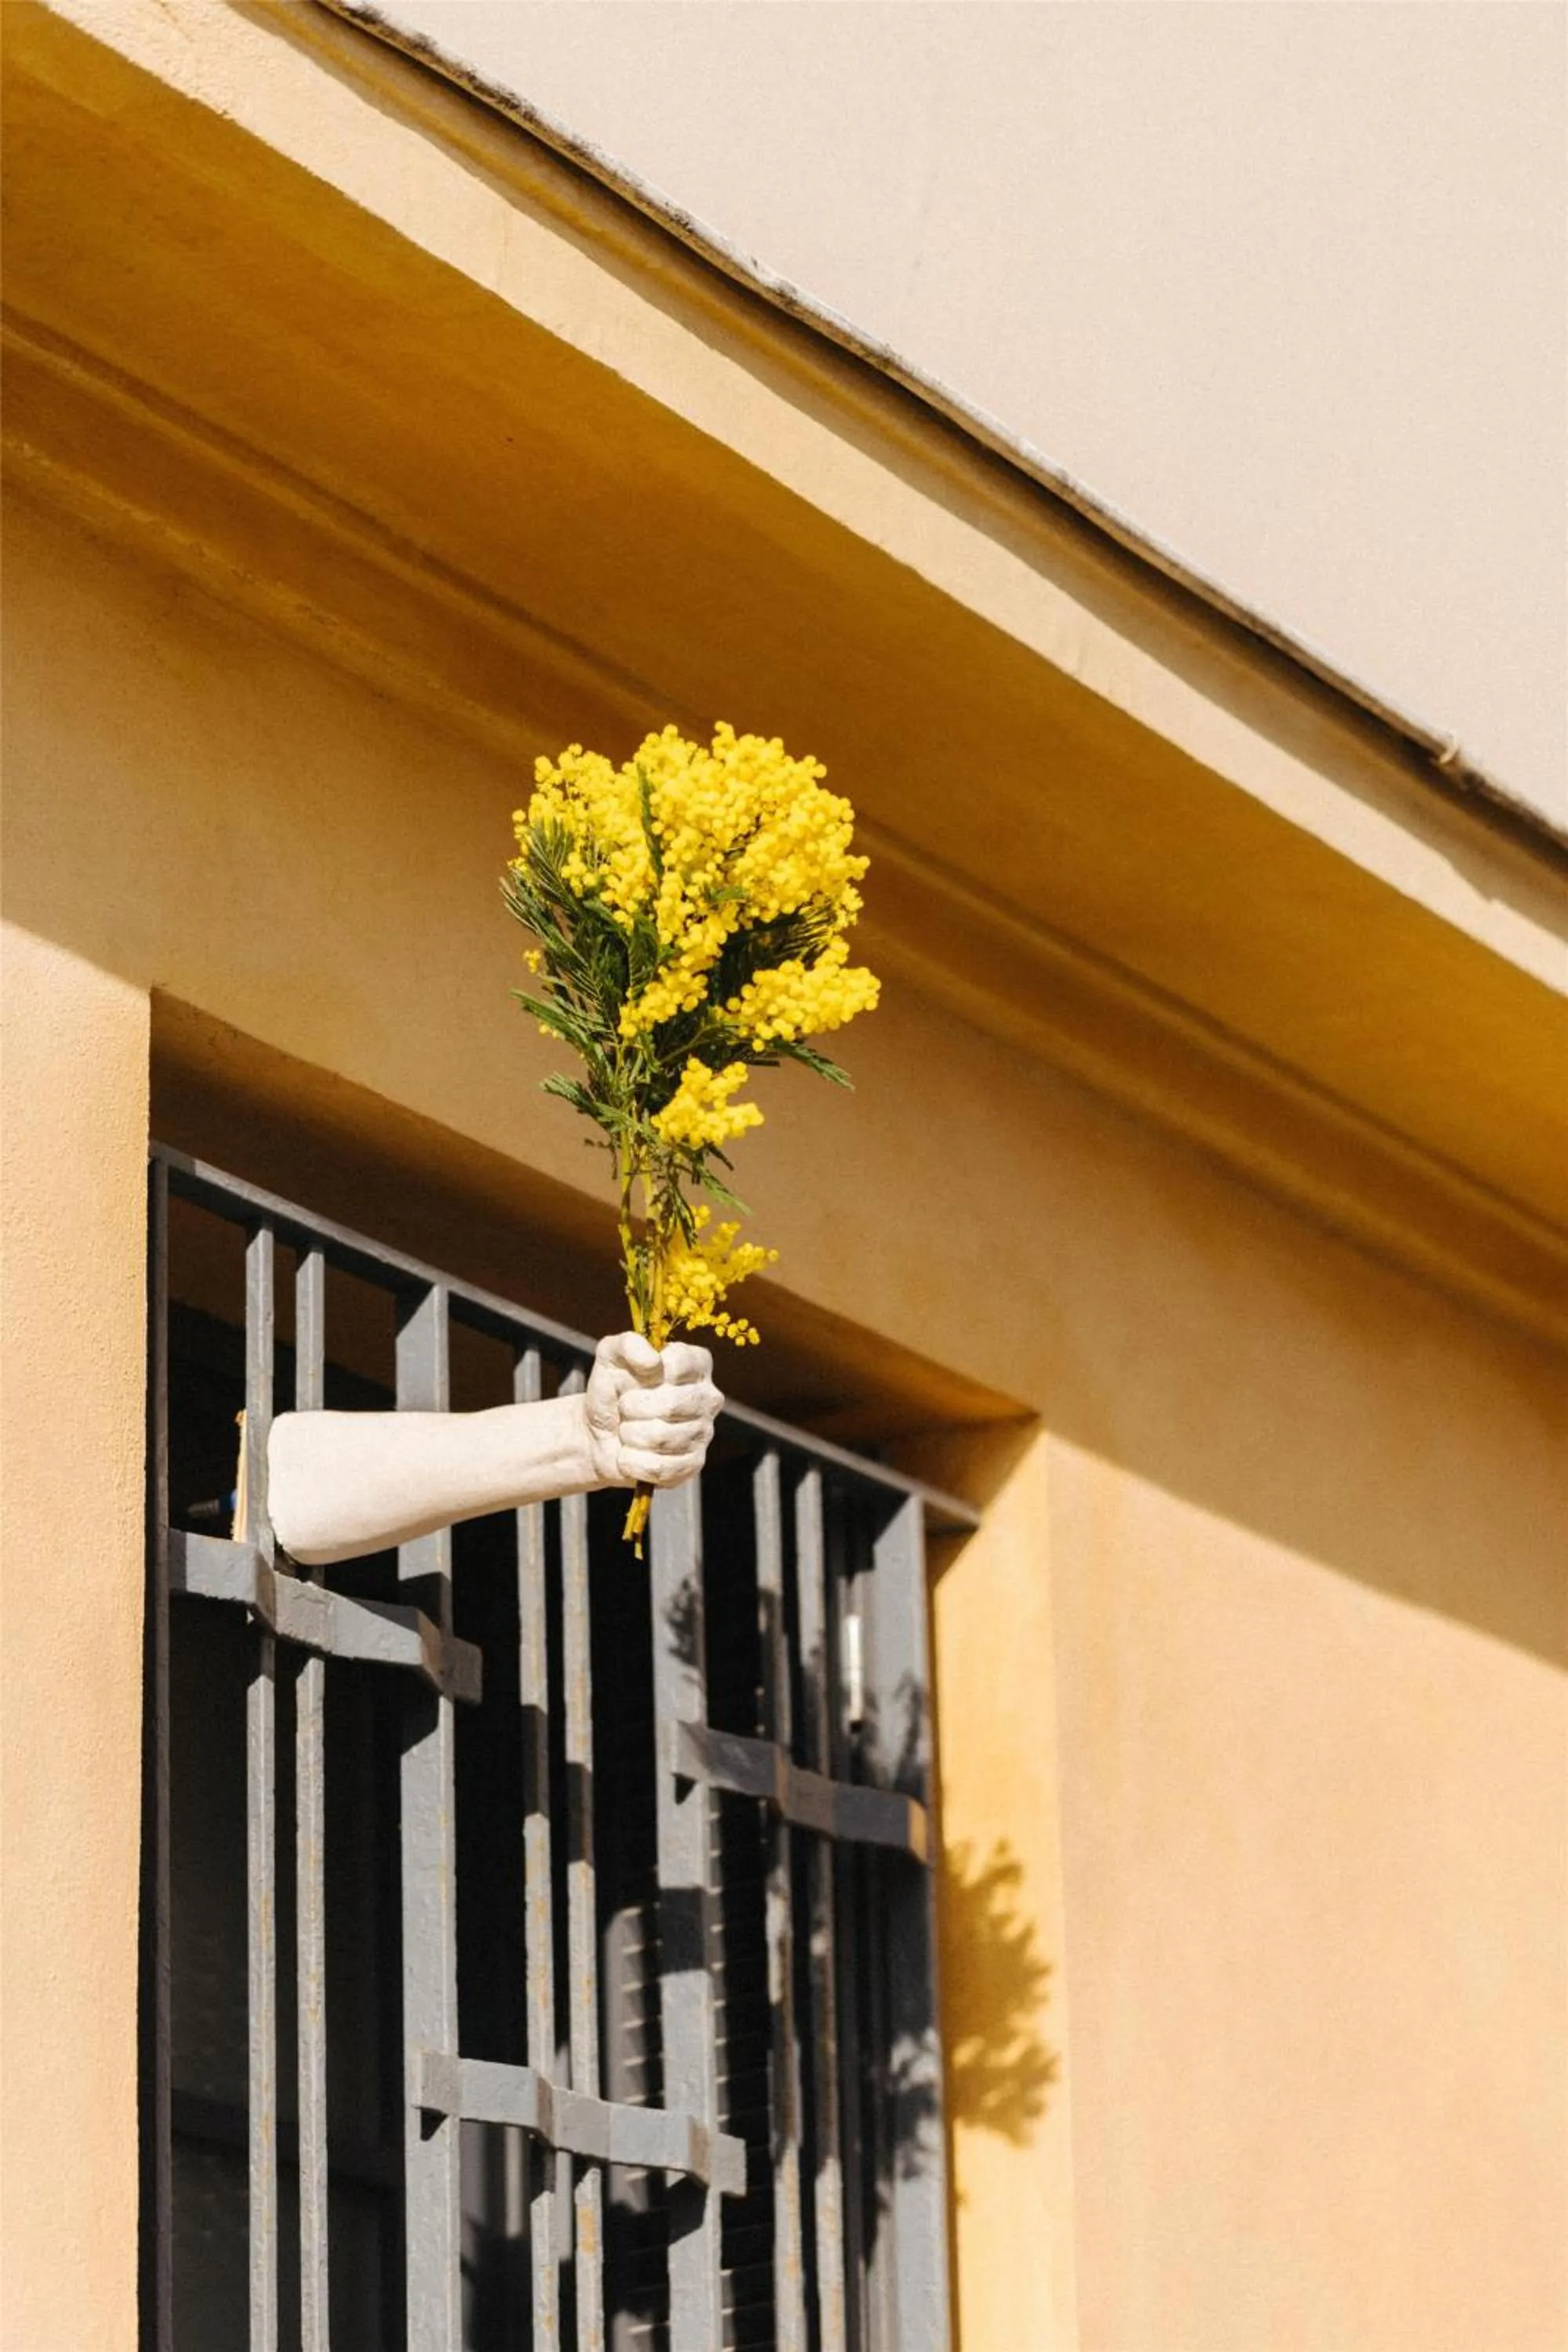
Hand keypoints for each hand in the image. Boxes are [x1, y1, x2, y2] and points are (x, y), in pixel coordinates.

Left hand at [584, 1331, 721, 1489]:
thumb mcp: (611, 1357)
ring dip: (630, 1435)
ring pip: (663, 1438)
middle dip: (634, 1408)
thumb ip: (627, 1344)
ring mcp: (704, 1433)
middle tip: (625, 1408)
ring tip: (627, 1430)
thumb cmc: (612, 1390)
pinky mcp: (693, 1465)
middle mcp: (708, 1397)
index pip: (680, 1364)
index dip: (649, 1374)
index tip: (637, 1378)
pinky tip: (629, 1455)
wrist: (599, 1433)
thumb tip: (652, 1361)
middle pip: (672, 1405)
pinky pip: (660, 1468)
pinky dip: (633, 1462)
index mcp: (696, 1364)